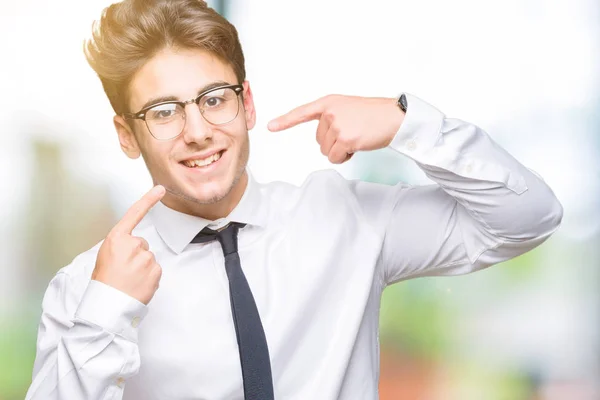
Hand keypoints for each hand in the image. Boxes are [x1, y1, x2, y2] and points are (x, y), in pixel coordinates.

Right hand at [92, 185, 165, 304]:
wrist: (108, 304)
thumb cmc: (103, 281)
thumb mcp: (105, 255)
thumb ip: (121, 246)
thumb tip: (132, 246)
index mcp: (116, 238)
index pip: (134, 214)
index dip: (148, 200)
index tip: (160, 189)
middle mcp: (133, 244)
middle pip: (142, 243)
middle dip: (136, 255)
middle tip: (123, 270)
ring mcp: (146, 256)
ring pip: (149, 257)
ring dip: (142, 267)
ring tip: (129, 279)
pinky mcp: (155, 269)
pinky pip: (155, 269)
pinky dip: (149, 276)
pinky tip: (137, 284)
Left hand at [267, 94, 404, 163]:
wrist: (395, 116)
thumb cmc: (374, 115)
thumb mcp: (348, 108)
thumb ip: (332, 118)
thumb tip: (323, 140)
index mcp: (329, 103)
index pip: (302, 112)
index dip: (285, 121)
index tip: (270, 127)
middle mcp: (330, 112)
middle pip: (319, 141)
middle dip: (335, 142)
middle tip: (353, 132)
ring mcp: (337, 125)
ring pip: (326, 151)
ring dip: (341, 151)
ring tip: (357, 138)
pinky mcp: (345, 139)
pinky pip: (336, 158)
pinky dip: (346, 158)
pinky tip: (358, 146)